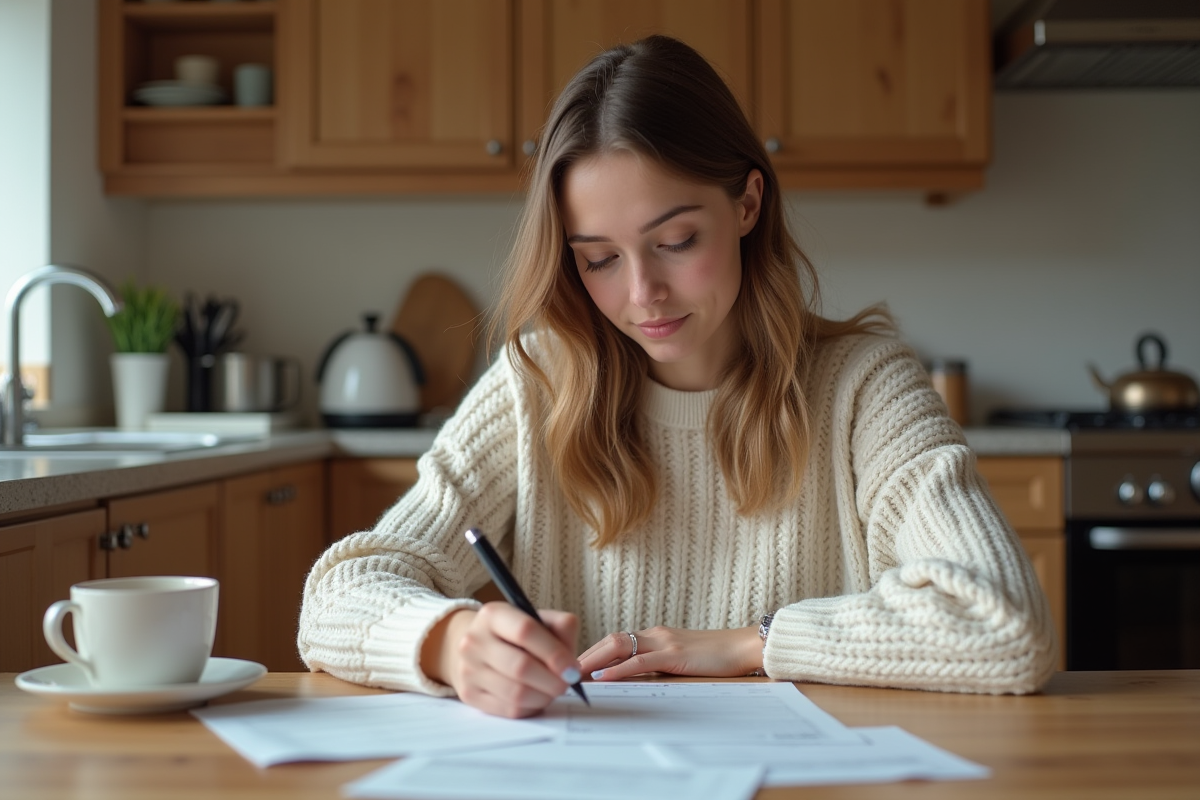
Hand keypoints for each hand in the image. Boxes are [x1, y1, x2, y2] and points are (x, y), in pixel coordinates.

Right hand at [420, 603, 580, 718]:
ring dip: (543, 697)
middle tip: (567, 684)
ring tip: (552, 690)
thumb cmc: (515, 635)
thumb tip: (571, 664)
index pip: (525, 631)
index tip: (572, 668)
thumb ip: (561, 629)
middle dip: (552, 681)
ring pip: (515, 693)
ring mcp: (468, 669)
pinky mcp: (469, 694)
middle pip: (520, 667)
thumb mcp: (537, 619)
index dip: (554, 652)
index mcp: (493, 615)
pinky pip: (508, 709)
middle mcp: (474, 640)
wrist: (476, 647)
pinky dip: (530, 708)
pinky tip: (536, 698)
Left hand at [579, 625, 762, 681]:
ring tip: (574, 672)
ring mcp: (664, 642)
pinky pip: (639, 661)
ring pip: (619, 646)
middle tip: (563, 668)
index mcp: (655, 635)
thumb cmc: (716, 656)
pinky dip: (618, 668)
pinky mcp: (674, 654)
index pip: (615, 640)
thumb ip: (659, 664)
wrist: (744, 646)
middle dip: (585, 653)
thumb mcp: (681, 659)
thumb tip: (635, 678)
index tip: (574, 664)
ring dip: (594, 659)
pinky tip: (603, 676)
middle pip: (610, 639)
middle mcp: (655, 634)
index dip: (593, 651)